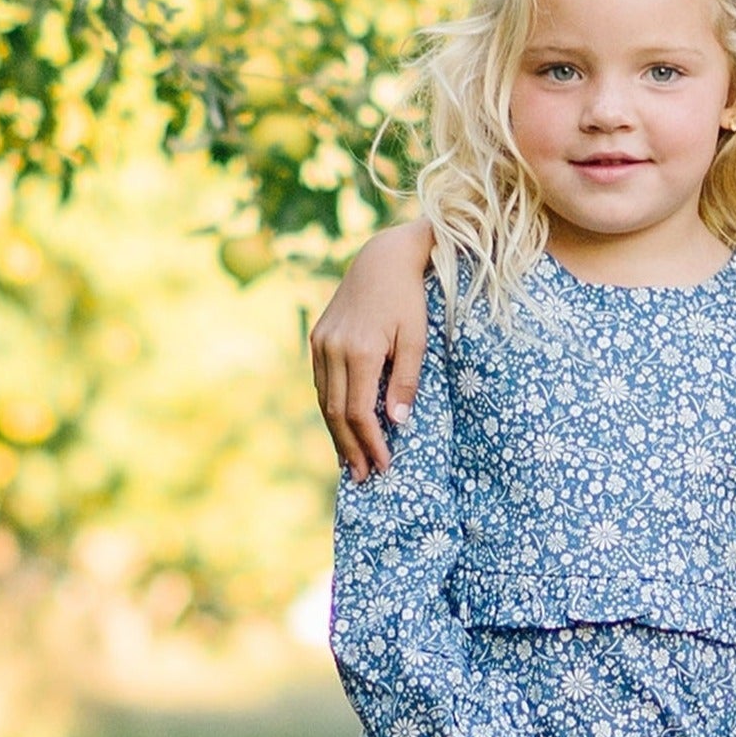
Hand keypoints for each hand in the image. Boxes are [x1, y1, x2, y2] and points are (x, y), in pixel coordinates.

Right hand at [311, 218, 434, 479]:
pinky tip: (340, 426)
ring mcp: (320, 343)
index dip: (371, 443)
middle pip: (336, 412)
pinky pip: (320, 382)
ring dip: (336, 433)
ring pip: (324, 400)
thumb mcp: (417, 339)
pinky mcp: (317, 338)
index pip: (360, 411)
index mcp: (360, 351)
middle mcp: (333, 349)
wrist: (382, 259)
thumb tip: (396, 422)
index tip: (384, 466)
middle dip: (349, 447)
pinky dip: (330, 408)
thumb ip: (407, 380)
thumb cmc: (409, 299)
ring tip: (350, 461)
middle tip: (362, 477)